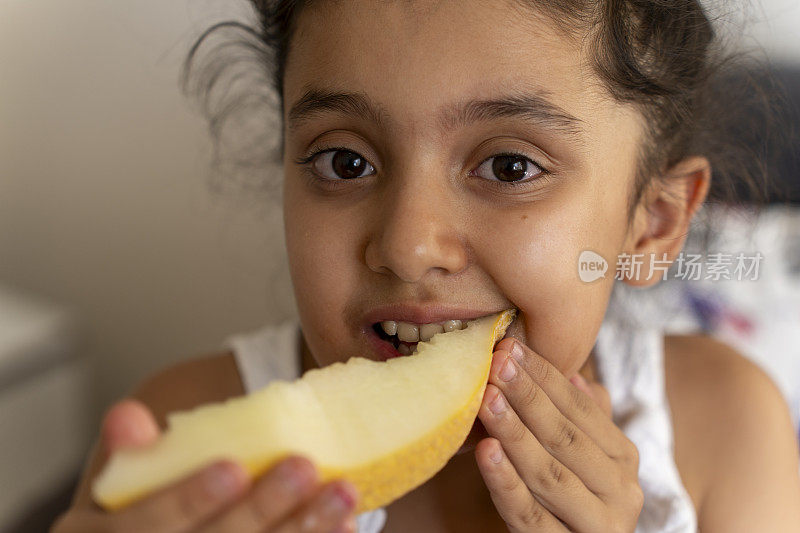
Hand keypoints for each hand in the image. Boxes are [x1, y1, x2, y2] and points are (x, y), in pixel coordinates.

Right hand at [52, 399, 358, 532]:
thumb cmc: (147, 522)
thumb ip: (132, 456)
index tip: (234, 467)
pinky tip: (345, 528)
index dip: (187, 499)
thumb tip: (127, 415)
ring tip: (343, 495)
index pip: (144, 528)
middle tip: (304, 467)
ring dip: (302, 532)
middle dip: (258, 513)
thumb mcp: (124, 493)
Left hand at [474, 338, 642, 532]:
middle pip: (567, 437)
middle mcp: (620, 492)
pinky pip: (530, 515)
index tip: (510, 347)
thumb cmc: (570, 501)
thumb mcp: (581, 458)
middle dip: (528, 397)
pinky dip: (506, 482)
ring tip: (487, 399)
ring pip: (549, 474)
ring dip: (515, 433)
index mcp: (623, 459)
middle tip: (496, 364)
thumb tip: (574, 374)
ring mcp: (598, 526)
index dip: (545, 376)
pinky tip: (486, 452)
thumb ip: (581, 419)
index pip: (581, 409)